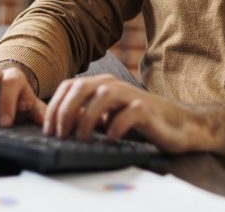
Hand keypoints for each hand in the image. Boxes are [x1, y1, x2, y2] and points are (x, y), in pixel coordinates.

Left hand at [42, 74, 203, 152]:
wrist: (177, 124)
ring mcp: (131, 95)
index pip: (70, 85)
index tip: (48, 129)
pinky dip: (115, 127)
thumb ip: (87, 115)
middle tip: (59, 135)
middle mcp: (114, 85)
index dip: (54, 106)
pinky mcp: (146, 109)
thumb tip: (58, 125)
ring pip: (102, 96)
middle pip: (81, 87)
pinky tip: (109, 139)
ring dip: (86, 118)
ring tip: (82, 139)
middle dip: (65, 111)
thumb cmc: (140, 122)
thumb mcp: (107, 117)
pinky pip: (127, 114)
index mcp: (102, 84)